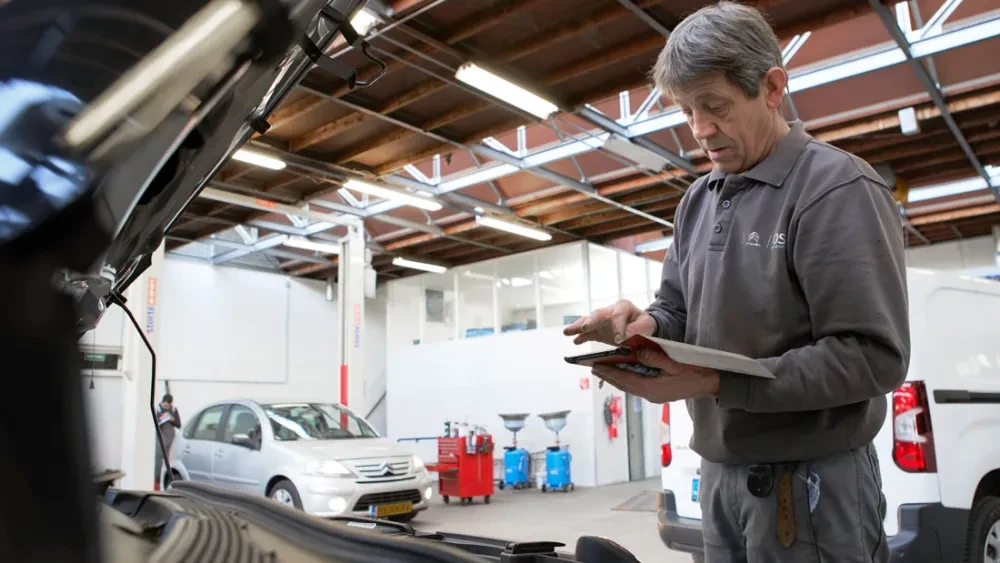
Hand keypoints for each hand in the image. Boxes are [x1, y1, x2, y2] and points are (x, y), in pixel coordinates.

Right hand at [563, 299, 656, 345]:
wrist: (641, 327)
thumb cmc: (645, 324)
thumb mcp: (647, 324)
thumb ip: (639, 328)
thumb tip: (627, 334)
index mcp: (623, 307)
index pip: (618, 315)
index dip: (618, 327)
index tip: (619, 339)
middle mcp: (609, 311)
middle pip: (598, 314)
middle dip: (590, 321)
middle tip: (584, 327)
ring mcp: (602, 321)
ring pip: (588, 322)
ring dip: (578, 327)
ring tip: (567, 332)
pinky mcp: (598, 330)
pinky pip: (588, 333)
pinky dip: (581, 337)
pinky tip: (575, 340)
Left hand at [592, 348, 719, 402]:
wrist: (711, 384)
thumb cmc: (695, 372)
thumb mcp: (675, 363)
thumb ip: (655, 358)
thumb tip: (637, 352)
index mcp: (652, 388)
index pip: (625, 379)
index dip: (609, 373)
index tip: (595, 367)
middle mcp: (650, 394)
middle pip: (624, 385)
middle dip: (609, 376)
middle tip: (593, 368)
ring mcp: (654, 395)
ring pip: (630, 387)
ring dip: (616, 378)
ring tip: (603, 371)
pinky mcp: (658, 393)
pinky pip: (637, 387)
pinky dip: (627, 380)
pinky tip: (623, 374)